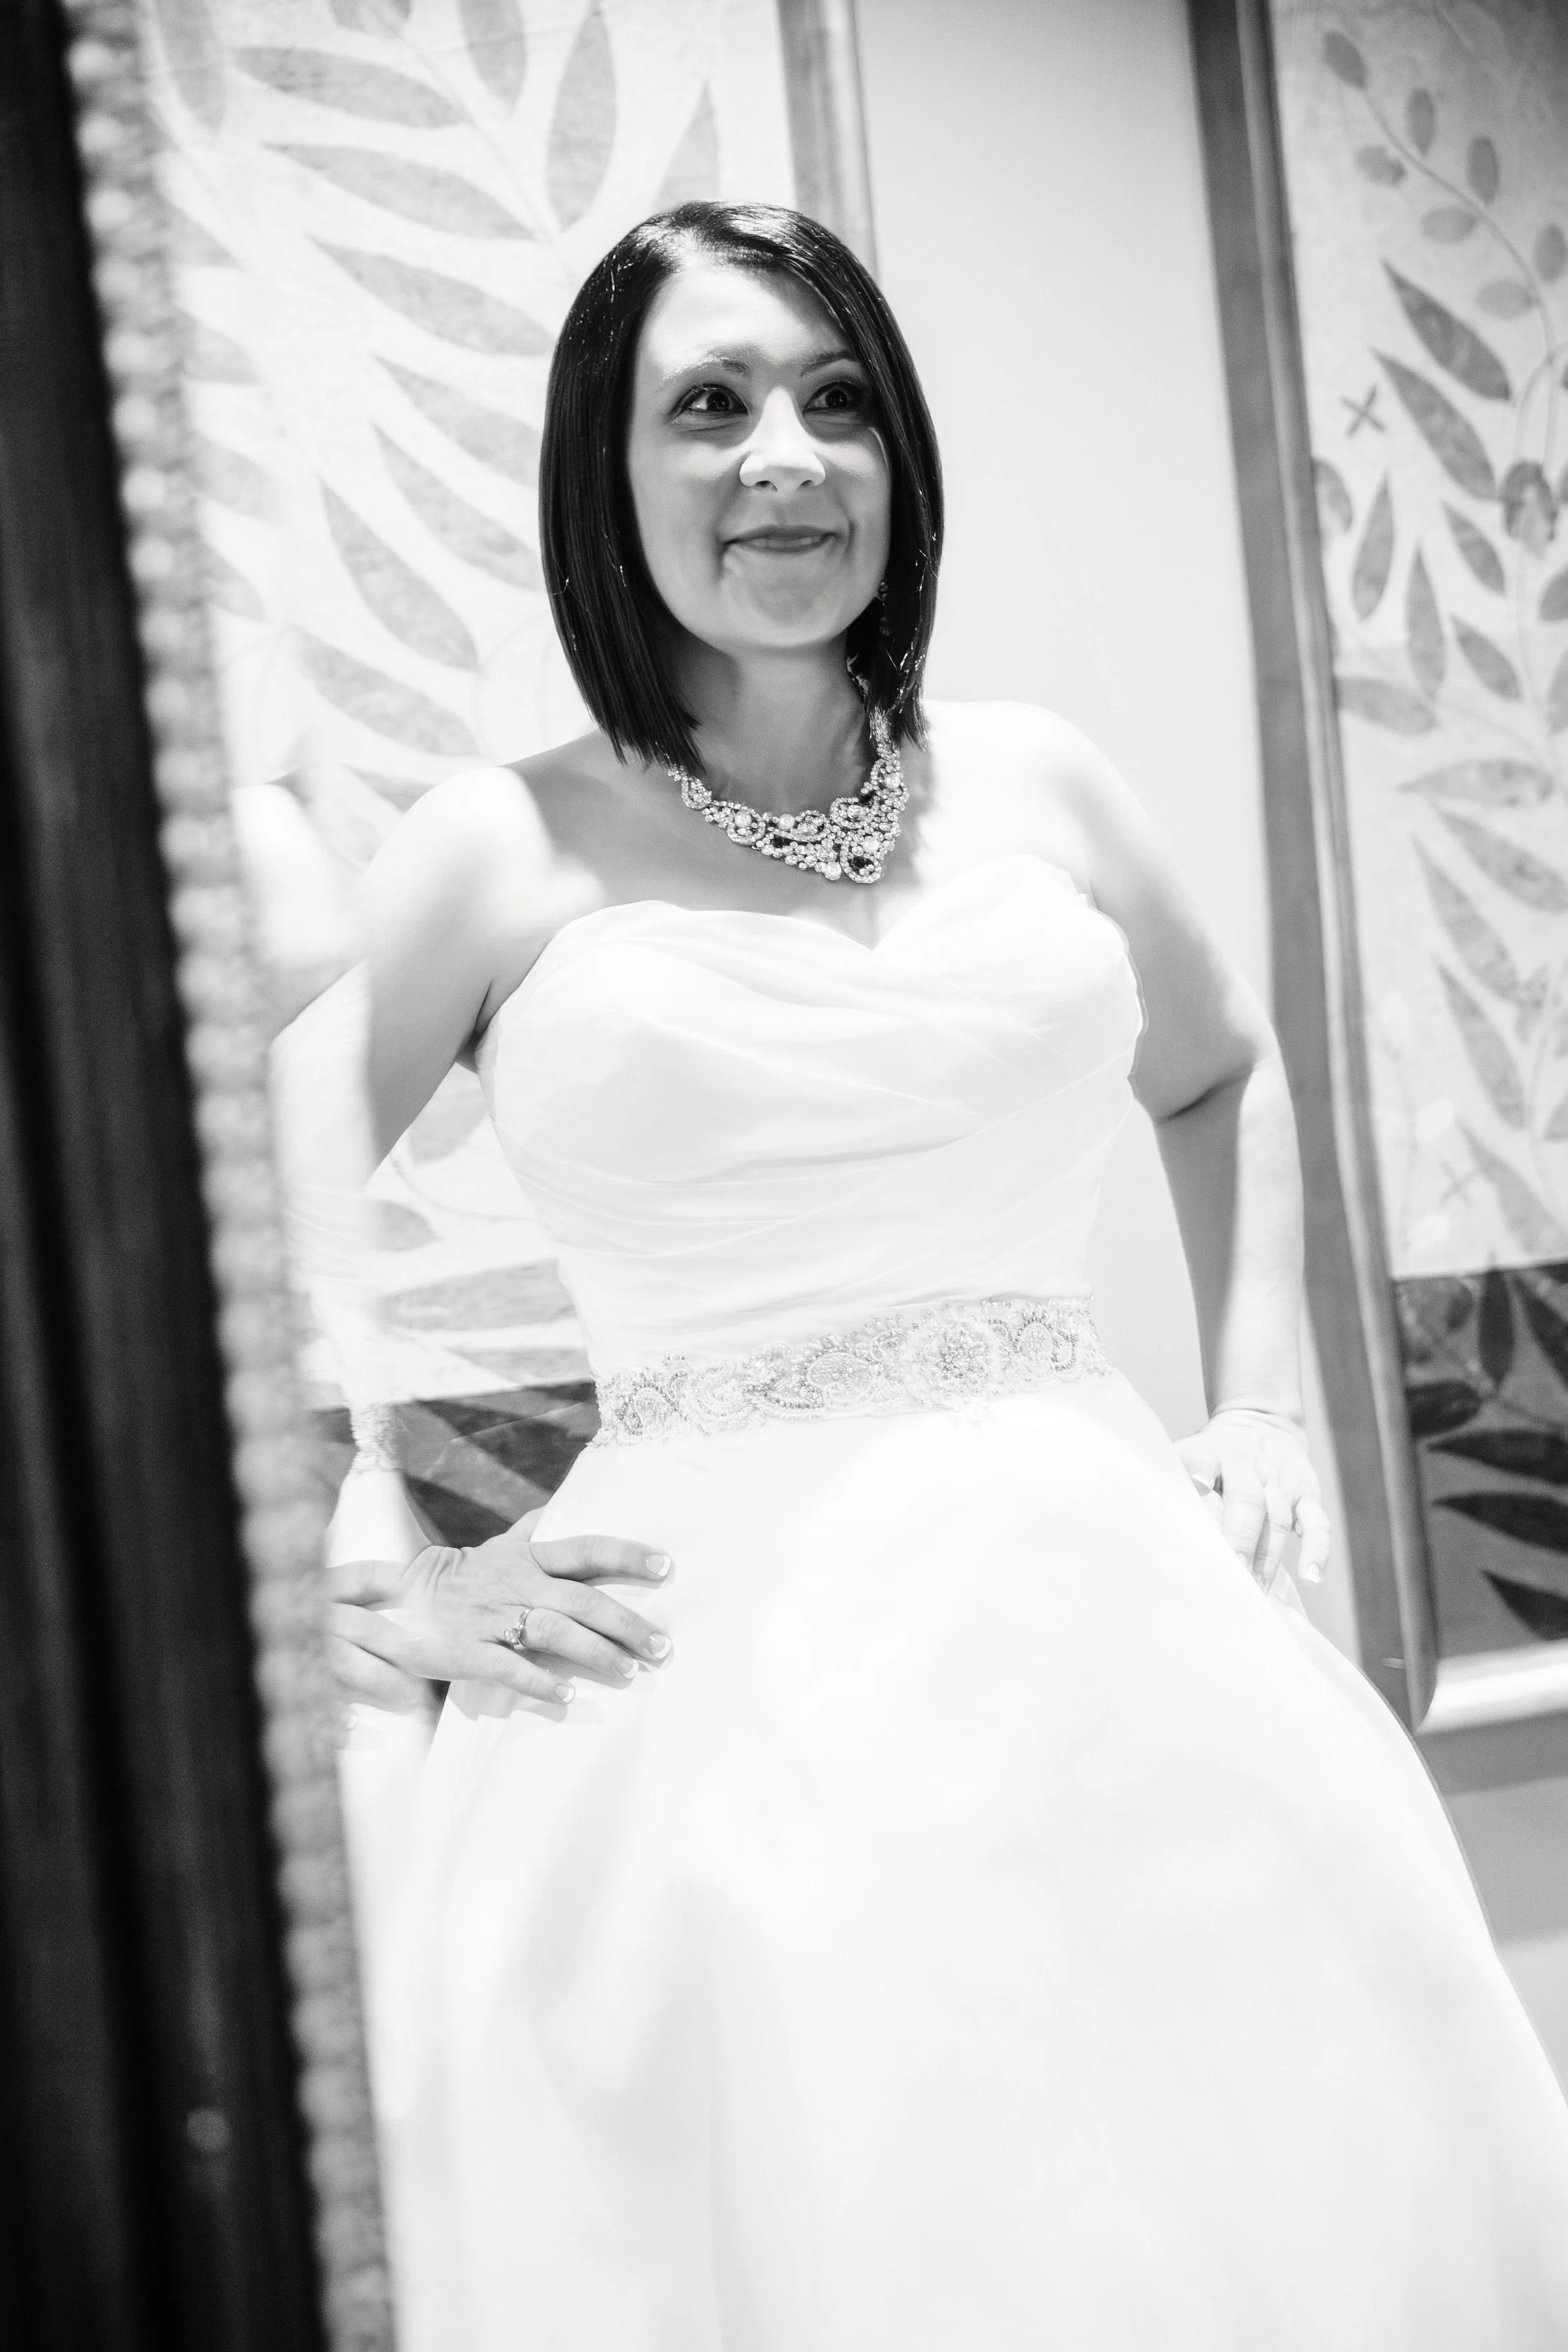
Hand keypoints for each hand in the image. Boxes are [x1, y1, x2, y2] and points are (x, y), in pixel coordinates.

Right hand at [327, 1508, 673, 1716]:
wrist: (404, 1598)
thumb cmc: (467, 1574)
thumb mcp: (501, 1545)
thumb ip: (535, 1529)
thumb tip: (563, 1505)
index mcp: (529, 1557)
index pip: (586, 1549)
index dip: (626, 1555)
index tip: (666, 1567)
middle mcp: (517, 1584)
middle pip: (581, 1600)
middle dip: (625, 1623)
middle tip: (661, 1646)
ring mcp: (493, 1619)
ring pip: (553, 1633)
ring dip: (594, 1653)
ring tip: (629, 1672)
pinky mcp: (469, 1651)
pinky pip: (510, 1668)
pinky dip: (540, 1683)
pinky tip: (569, 1695)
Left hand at [1174, 1408, 1330, 1588]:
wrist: (1260, 1421)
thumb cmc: (1213, 1454)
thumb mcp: (1189, 1454)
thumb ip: (1173, 1482)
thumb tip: (1144, 1520)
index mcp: (1211, 1453)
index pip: (1203, 1463)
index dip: (1198, 1479)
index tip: (1195, 1498)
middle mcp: (1248, 1465)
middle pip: (1247, 1501)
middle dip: (1239, 1540)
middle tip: (1231, 1576)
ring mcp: (1280, 1481)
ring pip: (1278, 1520)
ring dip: (1267, 1558)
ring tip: (1256, 1591)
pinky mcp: (1307, 1494)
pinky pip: (1317, 1523)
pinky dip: (1316, 1550)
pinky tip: (1311, 1577)